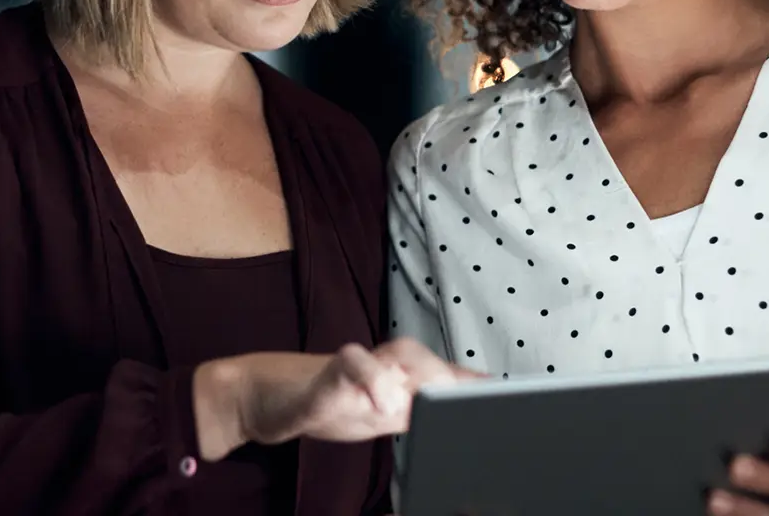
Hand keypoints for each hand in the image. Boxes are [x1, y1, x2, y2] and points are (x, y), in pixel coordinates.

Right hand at [193, 338, 474, 457]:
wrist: (267, 396)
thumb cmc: (330, 401)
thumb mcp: (381, 413)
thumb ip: (420, 408)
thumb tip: (470, 399)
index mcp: (395, 378)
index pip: (438, 371)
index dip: (469, 380)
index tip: (502, 393)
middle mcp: (378, 365)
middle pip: (420, 356)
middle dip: (447, 375)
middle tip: (469, 400)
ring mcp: (351, 369)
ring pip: (390, 355)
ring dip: (415, 373)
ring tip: (432, 399)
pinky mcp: (321, 380)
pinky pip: (347, 369)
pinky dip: (367, 381)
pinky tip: (381, 404)